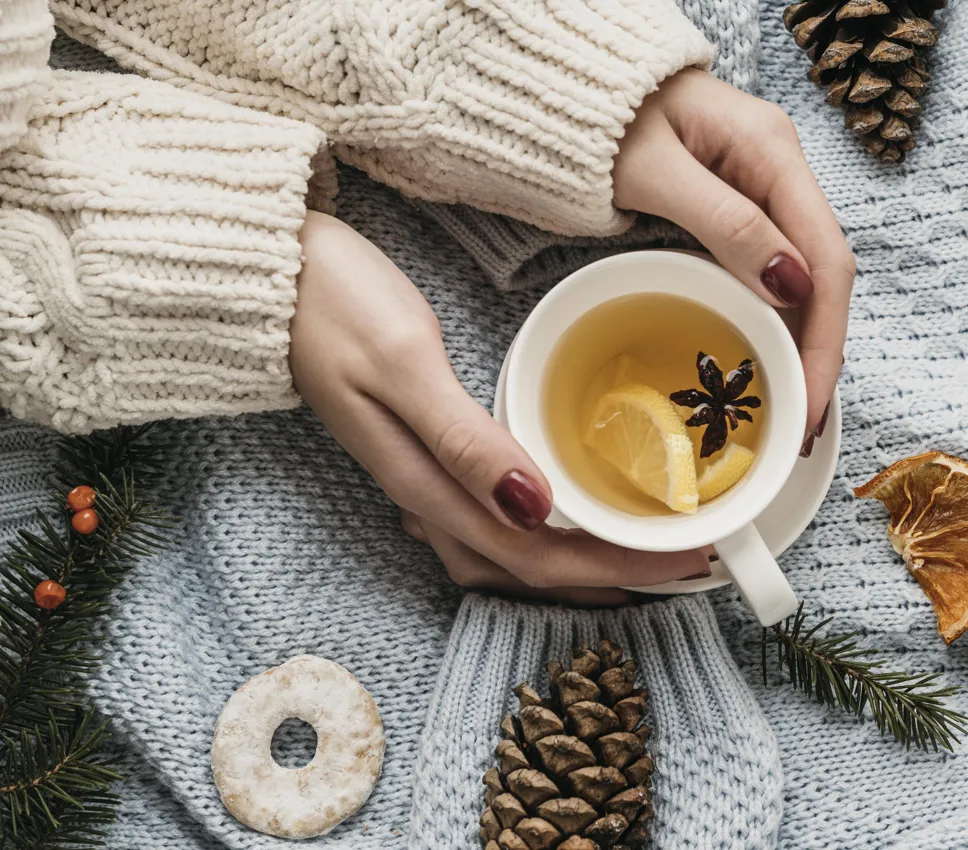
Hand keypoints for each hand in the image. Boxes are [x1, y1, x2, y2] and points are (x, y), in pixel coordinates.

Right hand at [290, 212, 708, 604]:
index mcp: (425, 482)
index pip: (536, 556)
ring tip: (637, 557)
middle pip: (525, 569)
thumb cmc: (329, 303)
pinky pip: (487, 521)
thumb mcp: (403, 361)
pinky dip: (537, 533)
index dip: (617, 567)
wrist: (263, 271)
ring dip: (572, 566)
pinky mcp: (415, 451)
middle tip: (687, 565)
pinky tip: (560, 517)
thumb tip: (533, 511)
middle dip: (609, 577)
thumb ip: (464, 440)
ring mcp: (416, 477)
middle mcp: (422, 495)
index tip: (688, 558)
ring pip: (504, 554)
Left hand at [613, 69, 853, 454]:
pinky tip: (771, 362)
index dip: (825, 340)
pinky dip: (776, 322)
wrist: (571, 84)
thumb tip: (792, 286)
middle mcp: (781, 170)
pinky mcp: (741, 206)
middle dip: (820, 355)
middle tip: (805, 426)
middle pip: (824, 276)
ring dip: (803, 346)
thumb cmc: (602, 116)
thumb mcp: (654, 172)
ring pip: (803, 279)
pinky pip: (772, 272)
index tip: (812, 401)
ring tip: (794, 409)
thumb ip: (725, 224)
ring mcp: (763, 189)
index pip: (825, 260)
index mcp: (773, 153)